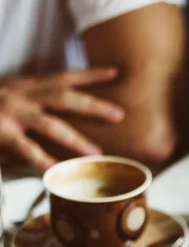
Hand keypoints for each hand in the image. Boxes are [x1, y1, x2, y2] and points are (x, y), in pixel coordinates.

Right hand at [0, 68, 124, 170]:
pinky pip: (27, 149)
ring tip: (97, 153)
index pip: (64, 77)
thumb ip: (37, 103)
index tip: (115, 72)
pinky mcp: (1, 131)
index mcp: (27, 85)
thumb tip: (68, 115)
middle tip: (119, 114)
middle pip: (64, 97)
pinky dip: (44, 162)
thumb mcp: (13, 96)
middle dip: (93, 104)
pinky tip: (58, 174)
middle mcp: (22, 94)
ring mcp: (11, 112)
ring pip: (50, 124)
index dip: (90, 74)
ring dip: (75, 139)